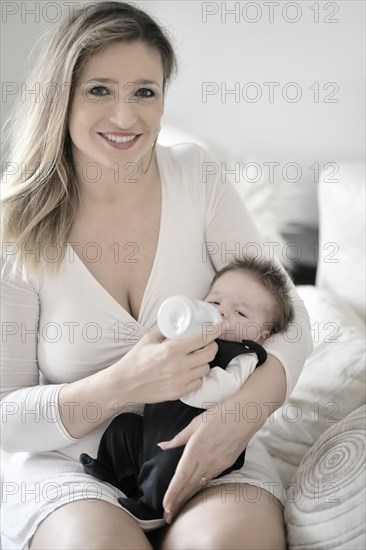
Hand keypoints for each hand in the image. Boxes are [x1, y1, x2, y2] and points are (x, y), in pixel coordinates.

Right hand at [116, 324, 221, 403]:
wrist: (124, 384)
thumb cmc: (134, 360)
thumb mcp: (148, 339)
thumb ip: (165, 329)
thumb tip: (177, 321)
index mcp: (172, 349)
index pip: (203, 338)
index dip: (215, 331)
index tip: (221, 326)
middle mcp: (179, 365)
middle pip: (210, 354)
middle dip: (212, 346)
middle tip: (207, 343)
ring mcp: (180, 380)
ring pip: (206, 369)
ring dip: (204, 361)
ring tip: (196, 357)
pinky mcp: (179, 392)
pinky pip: (198, 382)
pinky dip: (198, 375)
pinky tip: (190, 371)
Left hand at [159, 403, 247, 522]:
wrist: (246, 414)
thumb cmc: (220, 414)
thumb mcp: (195, 423)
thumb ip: (178, 438)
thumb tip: (162, 446)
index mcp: (196, 448)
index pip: (181, 476)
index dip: (173, 493)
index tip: (165, 506)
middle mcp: (207, 460)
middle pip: (189, 486)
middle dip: (177, 502)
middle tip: (166, 517)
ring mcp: (218, 464)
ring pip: (199, 485)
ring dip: (187, 498)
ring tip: (176, 510)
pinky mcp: (226, 464)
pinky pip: (208, 479)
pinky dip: (198, 489)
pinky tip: (192, 494)